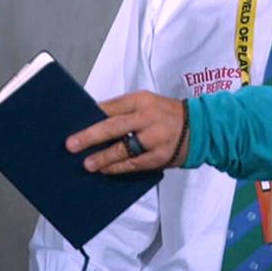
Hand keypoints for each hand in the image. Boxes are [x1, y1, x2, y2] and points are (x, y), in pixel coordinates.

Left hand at [66, 91, 188, 174]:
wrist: (200, 127)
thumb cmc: (166, 115)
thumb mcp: (148, 104)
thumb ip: (125, 111)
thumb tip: (94, 123)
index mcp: (141, 100)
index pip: (111, 106)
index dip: (91, 116)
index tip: (72, 123)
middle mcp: (148, 117)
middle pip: (113, 126)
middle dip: (90, 136)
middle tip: (71, 145)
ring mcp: (155, 137)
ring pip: (123, 148)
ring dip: (103, 157)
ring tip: (88, 164)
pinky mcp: (160, 155)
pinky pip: (134, 163)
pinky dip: (118, 167)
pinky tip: (106, 170)